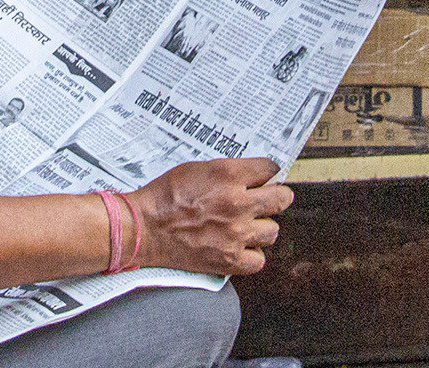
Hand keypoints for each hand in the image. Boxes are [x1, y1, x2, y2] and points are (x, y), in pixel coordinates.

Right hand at [128, 158, 292, 276]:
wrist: (146, 227)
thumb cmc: (167, 195)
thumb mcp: (198, 168)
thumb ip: (228, 172)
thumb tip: (250, 175)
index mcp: (228, 175)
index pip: (269, 169)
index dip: (268, 172)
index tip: (265, 176)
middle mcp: (237, 203)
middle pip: (281, 199)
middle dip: (277, 196)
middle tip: (269, 198)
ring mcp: (236, 234)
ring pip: (273, 231)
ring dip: (263, 227)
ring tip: (250, 225)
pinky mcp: (229, 260)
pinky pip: (259, 261)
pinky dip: (252, 255)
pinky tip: (241, 247)